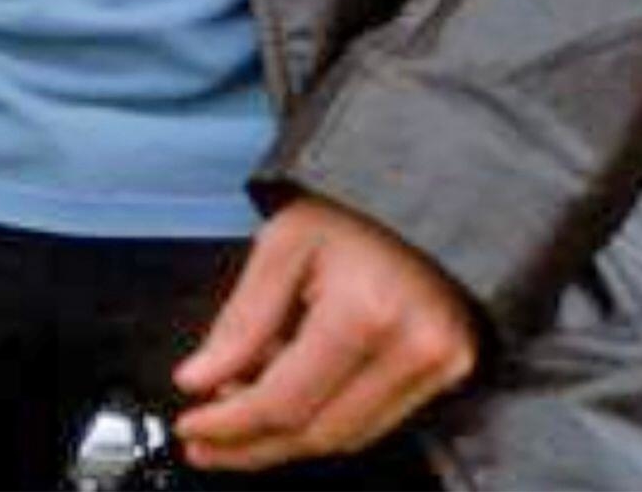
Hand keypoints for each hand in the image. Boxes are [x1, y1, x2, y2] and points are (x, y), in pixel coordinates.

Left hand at [173, 196, 477, 472]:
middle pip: (318, 434)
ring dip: (285, 439)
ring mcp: (440, 367)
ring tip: (236, 416)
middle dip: (252, 447)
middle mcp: (412, 350)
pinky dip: (324, 418)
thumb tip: (198, 380)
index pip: (284, 402)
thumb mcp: (281, 245)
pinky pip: (376, 420)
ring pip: (348, 437)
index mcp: (364, 313)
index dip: (230, 426)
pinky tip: (286, 400)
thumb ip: (240, 322)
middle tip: (204, 445)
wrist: (429, 194)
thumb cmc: (355, 207)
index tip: (190, 428)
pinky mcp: (450, 373)